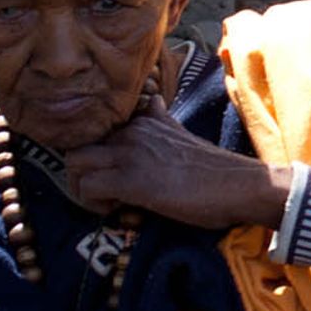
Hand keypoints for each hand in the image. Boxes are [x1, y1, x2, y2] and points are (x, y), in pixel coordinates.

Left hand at [58, 105, 291, 230]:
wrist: (237, 184)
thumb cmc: (213, 168)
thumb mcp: (180, 133)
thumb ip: (159, 119)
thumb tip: (151, 101)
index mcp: (143, 121)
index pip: (95, 130)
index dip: (94, 156)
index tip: (106, 175)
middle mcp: (132, 131)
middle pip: (77, 146)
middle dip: (80, 173)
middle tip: (100, 192)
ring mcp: (129, 153)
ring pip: (74, 164)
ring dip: (81, 188)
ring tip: (106, 202)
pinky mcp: (130, 179)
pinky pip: (87, 187)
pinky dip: (93, 203)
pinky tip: (116, 210)